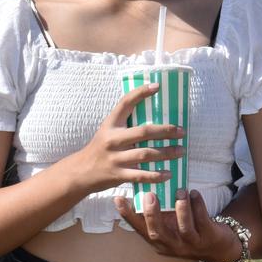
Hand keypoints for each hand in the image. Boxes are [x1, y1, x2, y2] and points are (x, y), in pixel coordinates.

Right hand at [62, 83, 183, 195]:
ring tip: (181, 151)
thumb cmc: (101, 148)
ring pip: (145, 154)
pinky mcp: (118, 174)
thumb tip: (155, 117)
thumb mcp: (108, 131)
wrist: (80, 172)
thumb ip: (126, 125)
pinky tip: (168, 174)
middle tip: (181, 131)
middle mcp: (112, 140)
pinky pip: (141, 175)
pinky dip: (156, 175)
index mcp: (110, 125)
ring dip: (166, 153)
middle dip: (165, 131)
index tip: (157, 86)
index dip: (140, 93)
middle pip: (143, 132)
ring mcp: (115, 158)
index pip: (125, 103)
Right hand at [116, 190, 240, 261]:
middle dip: (152, 215)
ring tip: (179, 191)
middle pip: (158, 233)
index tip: (118, 199)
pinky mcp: (209, 237)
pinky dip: (198, 206)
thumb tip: (145, 189)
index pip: (140, 230)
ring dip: (181, 209)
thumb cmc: (190, 231)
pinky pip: (202, 221)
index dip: (128, 216)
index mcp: (160, 243)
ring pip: (183, 228)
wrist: (219, 247)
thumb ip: (160, 215)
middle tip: (150, 195)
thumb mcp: (171, 227)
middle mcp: (173, 245)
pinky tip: (195, 194)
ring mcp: (191, 243)